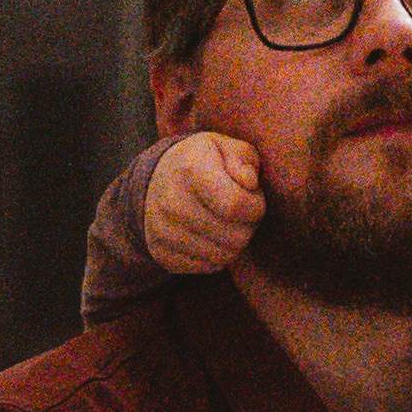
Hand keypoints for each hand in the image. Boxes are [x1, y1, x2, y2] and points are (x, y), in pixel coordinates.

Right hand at [144, 132, 264, 274]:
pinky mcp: (161, 253)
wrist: (156, 178)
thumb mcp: (226, 145)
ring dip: (235, 242)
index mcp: (190, 169)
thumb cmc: (203, 161)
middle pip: (234, 236)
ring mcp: (162, 231)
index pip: (235, 205)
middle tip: (242, 211)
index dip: (255, 206)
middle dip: (249, 225)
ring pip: (224, 256)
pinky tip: (213, 235)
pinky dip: (218, 255)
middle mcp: (171, 202)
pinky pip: (208, 267)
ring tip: (228, 222)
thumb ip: (243, 159)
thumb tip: (248, 183)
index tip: (254, 197)